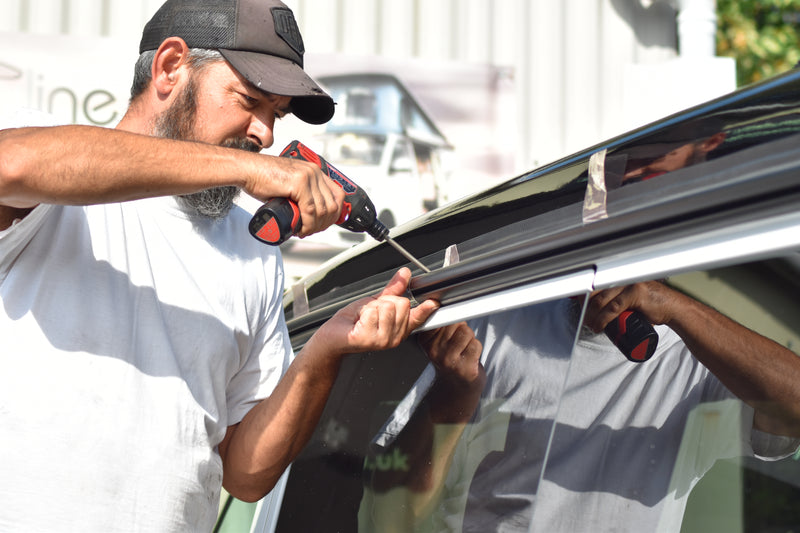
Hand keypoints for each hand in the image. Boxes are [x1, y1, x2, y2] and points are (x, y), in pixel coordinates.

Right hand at [248, 155, 344, 237]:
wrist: (246, 169)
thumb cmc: (262, 178)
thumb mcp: (289, 184)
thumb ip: (301, 193)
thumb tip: (309, 213)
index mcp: (314, 171)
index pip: (337, 195)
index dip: (333, 214)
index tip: (322, 224)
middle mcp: (314, 171)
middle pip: (332, 205)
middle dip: (324, 224)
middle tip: (310, 231)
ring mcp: (308, 176)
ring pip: (322, 210)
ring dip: (315, 227)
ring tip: (303, 232)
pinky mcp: (299, 183)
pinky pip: (310, 210)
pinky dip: (307, 224)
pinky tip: (300, 230)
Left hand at [316, 268, 438, 355]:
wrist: (332, 337)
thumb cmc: (352, 323)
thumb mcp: (375, 302)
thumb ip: (393, 290)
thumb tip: (405, 274)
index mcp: (398, 328)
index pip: (417, 317)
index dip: (426, 309)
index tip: (433, 302)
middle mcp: (393, 337)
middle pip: (402, 303)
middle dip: (384, 301)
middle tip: (372, 311)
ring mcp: (382, 340)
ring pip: (387, 306)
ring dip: (371, 306)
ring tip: (364, 317)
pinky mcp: (369, 339)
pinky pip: (373, 311)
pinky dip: (362, 311)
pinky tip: (358, 322)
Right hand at [420, 322, 485, 422]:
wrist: (455, 389)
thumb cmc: (449, 360)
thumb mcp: (438, 341)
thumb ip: (442, 324)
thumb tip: (455, 306)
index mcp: (425, 341)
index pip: (442, 317)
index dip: (451, 321)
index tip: (451, 329)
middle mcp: (434, 351)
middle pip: (455, 323)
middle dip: (461, 330)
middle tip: (458, 343)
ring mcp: (449, 361)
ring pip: (466, 332)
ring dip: (470, 339)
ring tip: (464, 350)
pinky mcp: (464, 368)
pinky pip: (476, 345)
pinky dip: (477, 349)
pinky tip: (470, 358)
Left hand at [584, 280, 678, 332]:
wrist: (672, 308)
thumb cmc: (651, 304)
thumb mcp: (630, 297)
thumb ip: (616, 296)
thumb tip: (596, 304)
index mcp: (620, 276)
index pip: (595, 283)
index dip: (583, 294)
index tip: (578, 305)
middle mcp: (623, 277)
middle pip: (595, 291)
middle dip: (586, 307)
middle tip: (585, 319)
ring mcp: (629, 284)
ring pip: (602, 301)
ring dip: (592, 316)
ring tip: (591, 325)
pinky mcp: (636, 294)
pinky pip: (613, 308)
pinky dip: (603, 319)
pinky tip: (599, 326)